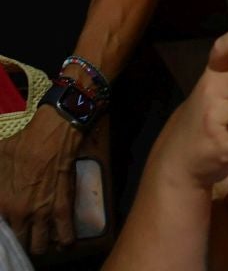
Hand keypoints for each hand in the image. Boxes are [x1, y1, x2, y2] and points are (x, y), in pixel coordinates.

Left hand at [0, 108, 78, 254]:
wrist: (50, 137)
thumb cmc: (20, 147)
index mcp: (0, 205)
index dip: (2, 232)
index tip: (6, 228)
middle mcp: (19, 215)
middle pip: (18, 243)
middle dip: (20, 241)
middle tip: (23, 235)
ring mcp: (42, 214)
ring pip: (40, 246)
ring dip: (39, 245)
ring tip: (40, 240)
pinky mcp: (62, 210)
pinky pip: (65, 236)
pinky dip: (64, 242)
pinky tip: (62, 242)